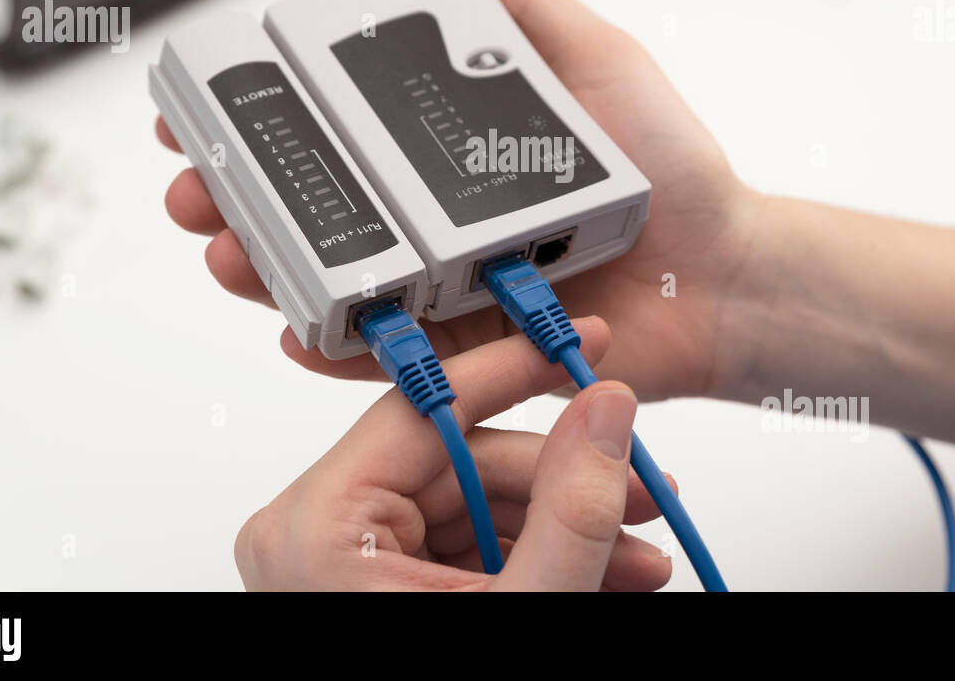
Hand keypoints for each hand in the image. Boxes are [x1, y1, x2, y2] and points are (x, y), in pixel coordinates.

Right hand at [156, 0, 758, 399]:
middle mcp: (436, 223)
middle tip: (199, 188)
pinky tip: (297, 326)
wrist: (726, 272)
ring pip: (335, 285)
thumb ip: (527, 10)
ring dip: (268, 271)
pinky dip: (336, 349)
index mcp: (452, 158)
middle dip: (242, 200)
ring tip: (230, 250)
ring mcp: (445, 288)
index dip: (272, 124)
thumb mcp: (599, 62)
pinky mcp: (467, 352)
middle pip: (318, 213)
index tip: (213, 105)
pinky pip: (388, 358)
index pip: (341, 138)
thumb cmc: (674, 172)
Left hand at [233, 319, 673, 590]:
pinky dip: (534, 554)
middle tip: (639, 484)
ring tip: (638, 550)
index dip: (516, 371)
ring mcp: (343, 563)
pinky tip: (598, 571)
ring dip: (563, 522)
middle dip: (565, 477)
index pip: (427, 407)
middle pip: (462, 461)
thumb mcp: (525, 610)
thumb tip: (606, 411)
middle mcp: (317, 537)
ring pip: (472, 504)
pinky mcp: (375, 585)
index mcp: (315, 530)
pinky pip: (464, 544)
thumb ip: (572, 508)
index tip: (576, 345)